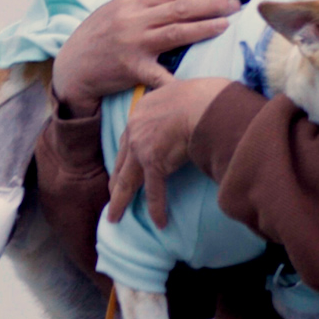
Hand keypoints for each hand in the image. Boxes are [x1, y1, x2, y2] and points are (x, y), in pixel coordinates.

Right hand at [51, 0, 239, 116]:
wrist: (71, 67)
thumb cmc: (97, 36)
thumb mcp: (119, 8)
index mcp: (131, 2)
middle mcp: (133, 19)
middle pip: (180, 8)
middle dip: (211, 4)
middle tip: (237, 4)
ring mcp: (133, 43)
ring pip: (176, 31)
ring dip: (205, 26)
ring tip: (227, 23)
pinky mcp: (132, 68)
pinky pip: (159, 74)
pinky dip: (177, 77)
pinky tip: (199, 78)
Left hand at [107, 78, 233, 227]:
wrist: (206, 101)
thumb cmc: (204, 96)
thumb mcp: (180, 95)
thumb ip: (174, 108)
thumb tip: (186, 118)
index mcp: (140, 111)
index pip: (128, 139)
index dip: (124, 158)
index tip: (121, 170)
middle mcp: (135, 128)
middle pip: (121, 162)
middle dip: (115, 183)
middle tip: (111, 198)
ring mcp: (141, 146)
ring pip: (127, 181)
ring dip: (120, 202)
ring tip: (115, 217)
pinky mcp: (154, 161)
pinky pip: (154, 191)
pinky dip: (157, 208)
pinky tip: (159, 222)